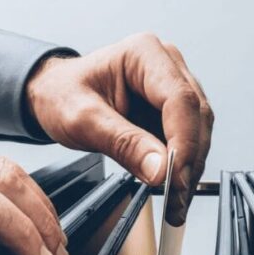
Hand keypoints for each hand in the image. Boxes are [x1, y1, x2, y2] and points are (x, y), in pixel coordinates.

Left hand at [26, 33, 212, 224]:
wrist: (55, 94)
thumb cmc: (62, 94)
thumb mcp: (82, 120)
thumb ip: (123, 143)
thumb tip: (160, 170)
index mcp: (145, 54)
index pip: (180, 99)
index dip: (183, 141)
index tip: (174, 176)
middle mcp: (167, 65)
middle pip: (196, 116)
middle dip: (189, 161)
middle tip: (176, 198)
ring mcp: (173, 87)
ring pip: (199, 131)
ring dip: (190, 168)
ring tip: (175, 201)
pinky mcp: (173, 110)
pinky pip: (189, 140)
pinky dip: (183, 167)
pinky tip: (173, 188)